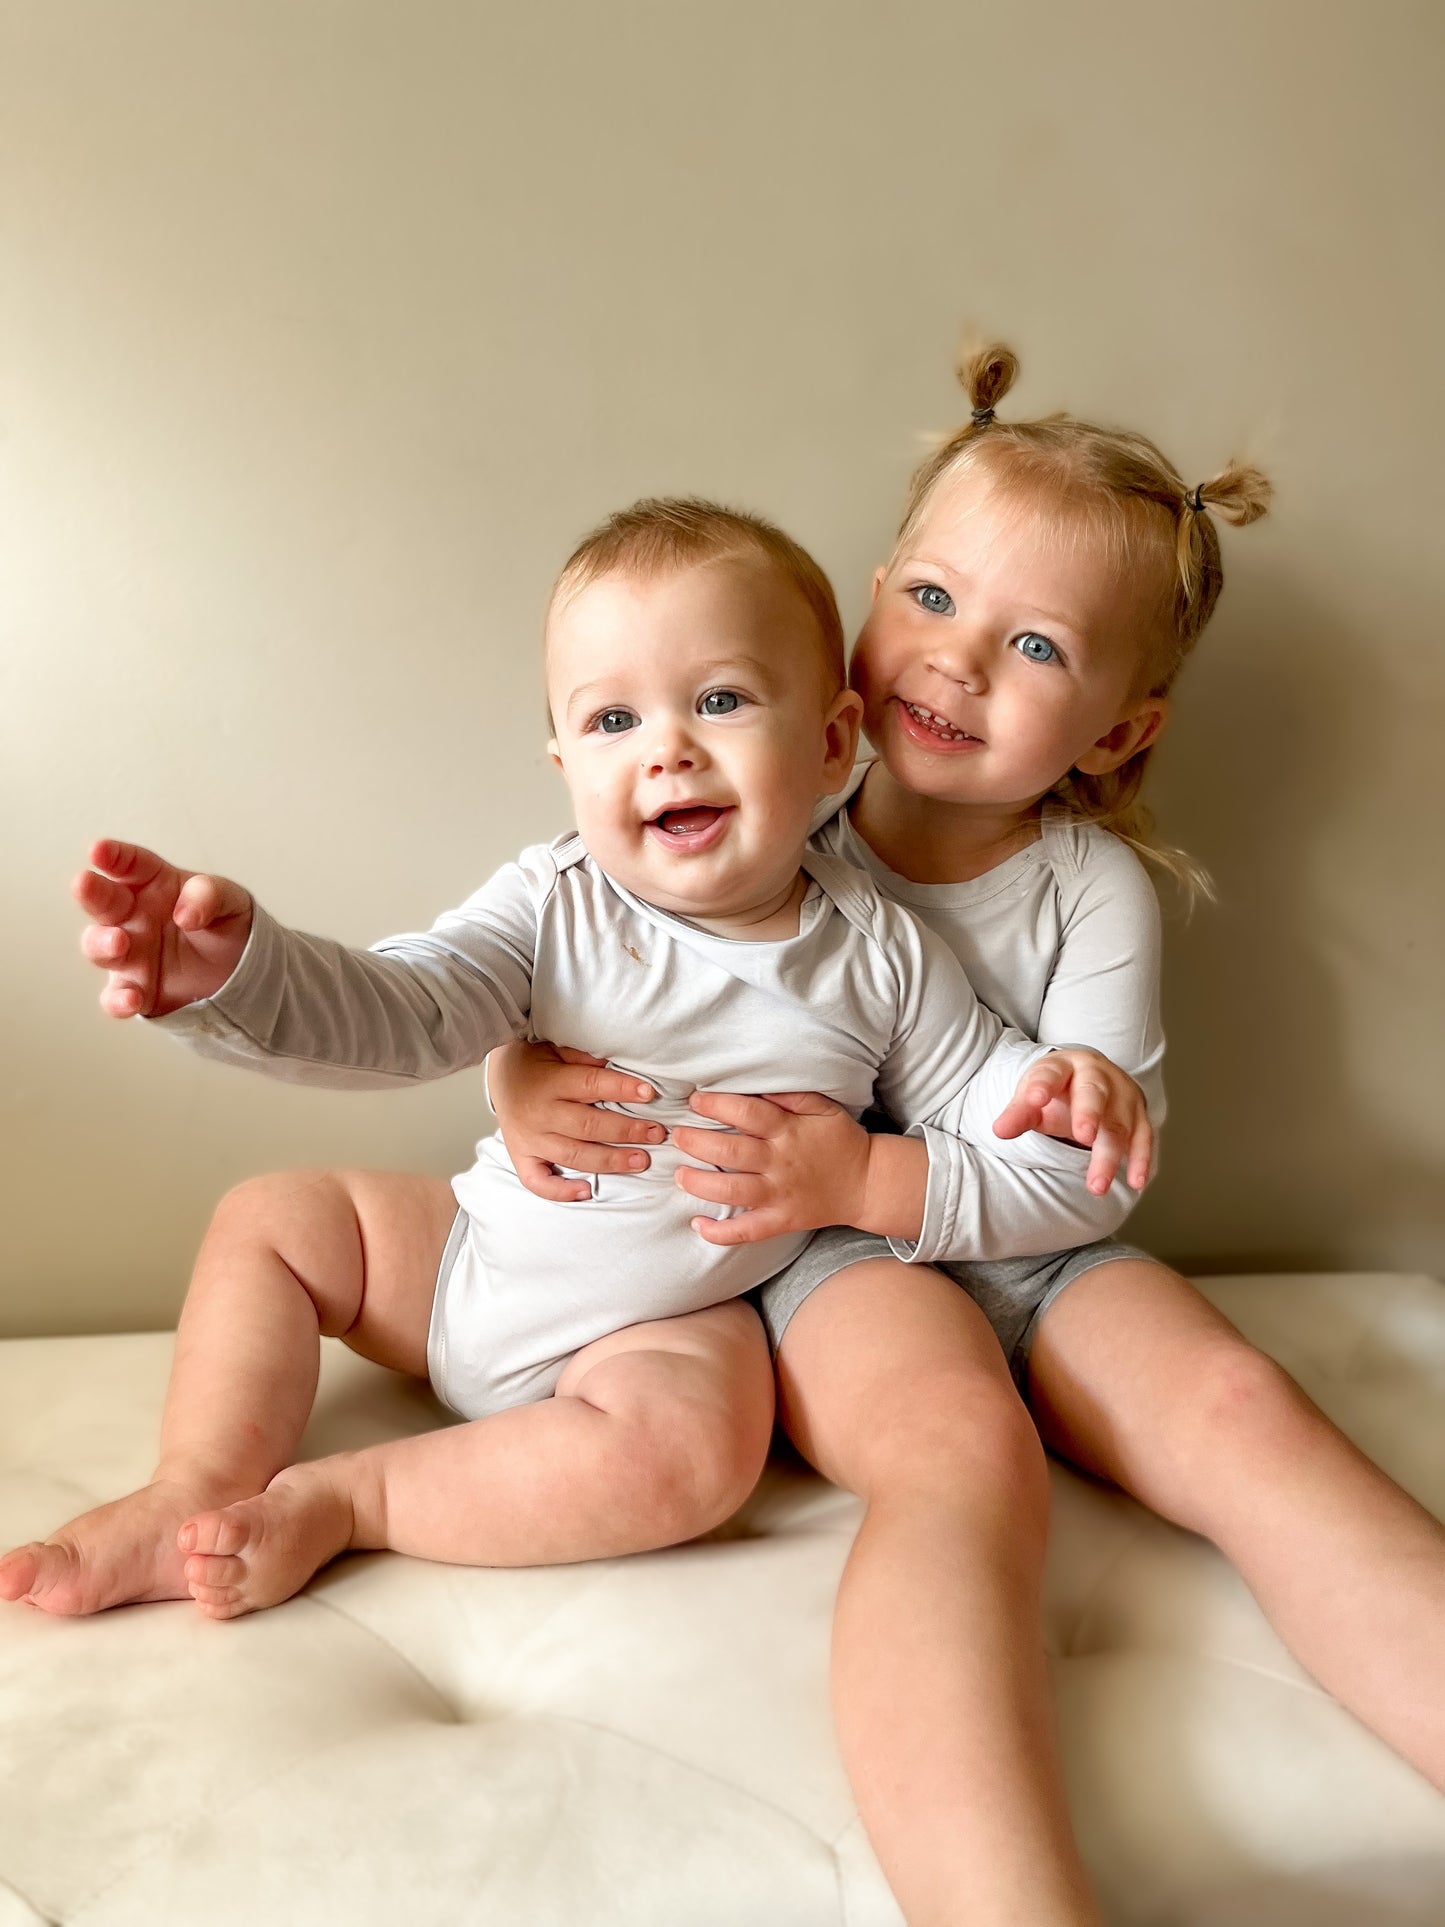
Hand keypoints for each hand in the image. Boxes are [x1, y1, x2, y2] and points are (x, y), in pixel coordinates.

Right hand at [73, 839, 252, 1018]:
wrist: (242, 971)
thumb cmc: (225, 924)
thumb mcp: (230, 901)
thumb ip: (209, 896)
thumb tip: (184, 914)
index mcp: (153, 884)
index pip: (130, 865)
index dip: (113, 856)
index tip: (99, 850)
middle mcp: (132, 915)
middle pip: (103, 901)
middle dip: (90, 892)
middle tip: (83, 884)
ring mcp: (129, 952)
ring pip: (98, 946)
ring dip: (102, 943)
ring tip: (119, 941)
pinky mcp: (135, 988)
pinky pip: (116, 996)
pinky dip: (118, 1001)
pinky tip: (132, 1000)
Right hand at [486, 1038, 664, 1202]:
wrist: (498, 1075)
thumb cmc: (536, 1061)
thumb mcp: (558, 1048)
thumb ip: (585, 1057)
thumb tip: (617, 1063)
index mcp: (550, 1082)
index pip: (591, 1085)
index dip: (621, 1088)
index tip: (649, 1093)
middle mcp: (539, 1114)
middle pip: (587, 1126)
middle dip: (626, 1131)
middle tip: (657, 1133)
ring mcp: (529, 1139)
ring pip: (572, 1156)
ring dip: (610, 1161)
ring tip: (640, 1160)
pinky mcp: (521, 1157)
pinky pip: (537, 1181)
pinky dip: (560, 1191)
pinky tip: (586, 1192)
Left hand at [671, 1090, 870, 1246]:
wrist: (867, 1184)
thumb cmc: (840, 1141)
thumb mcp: (823, 1107)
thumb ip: (790, 1095)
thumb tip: (756, 1086)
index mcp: (788, 1131)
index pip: (746, 1113)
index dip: (716, 1105)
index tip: (695, 1101)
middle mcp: (780, 1163)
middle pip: (730, 1151)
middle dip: (696, 1142)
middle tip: (676, 1135)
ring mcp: (779, 1195)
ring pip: (731, 1191)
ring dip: (699, 1183)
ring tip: (679, 1175)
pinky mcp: (780, 1221)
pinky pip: (747, 1232)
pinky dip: (720, 1233)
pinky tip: (698, 1225)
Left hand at [992, 1049, 1152, 1195]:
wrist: (1090, 1078)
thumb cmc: (1058, 1091)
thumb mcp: (1035, 1097)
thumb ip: (1018, 1113)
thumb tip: (999, 1131)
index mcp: (1064, 1066)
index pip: (1050, 1073)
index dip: (1042, 1085)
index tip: (1033, 1100)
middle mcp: (1097, 1075)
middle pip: (1093, 1093)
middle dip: (1089, 1114)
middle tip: (1083, 1136)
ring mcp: (1122, 1095)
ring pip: (1118, 1124)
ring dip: (1109, 1156)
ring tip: (1096, 1186)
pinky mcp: (1139, 1115)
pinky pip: (1143, 1137)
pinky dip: (1141, 1160)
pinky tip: (1136, 1181)